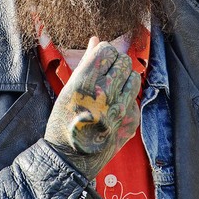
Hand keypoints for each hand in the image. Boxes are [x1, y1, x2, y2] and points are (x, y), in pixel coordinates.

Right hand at [44, 37, 140, 179]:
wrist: (70, 157)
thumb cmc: (64, 121)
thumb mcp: (68, 88)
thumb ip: (85, 62)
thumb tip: (96, 40)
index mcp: (85, 82)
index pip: (106, 50)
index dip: (104, 51)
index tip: (100, 59)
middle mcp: (104, 92)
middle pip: (122, 60)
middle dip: (115, 62)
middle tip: (107, 71)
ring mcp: (119, 107)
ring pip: (133, 75)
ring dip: (124, 76)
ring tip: (113, 84)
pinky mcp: (130, 119)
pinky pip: (135, 96)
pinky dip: (127, 95)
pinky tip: (115, 103)